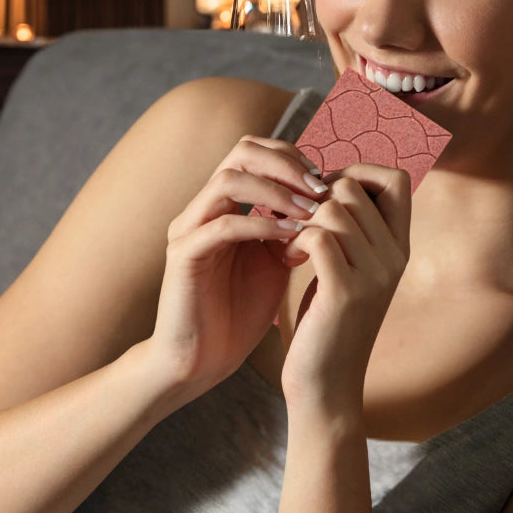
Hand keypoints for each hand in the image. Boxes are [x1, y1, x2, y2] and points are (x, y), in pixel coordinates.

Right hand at [151, 136, 328, 395]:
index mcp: (223, 204)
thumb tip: (328, 204)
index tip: (326, 181)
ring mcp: (189, 228)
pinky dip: (260, 224)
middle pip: (241, 152)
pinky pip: (222, 224)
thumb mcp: (276, 262)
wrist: (202, 360)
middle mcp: (202, 207)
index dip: (293, 158)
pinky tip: (290, 237)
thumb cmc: (239, 312)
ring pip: (228, 180)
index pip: (255, 152)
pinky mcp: (183, 255)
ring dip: (276, 191)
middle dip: (286, 164)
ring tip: (309, 211)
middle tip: (320, 187)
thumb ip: (293, 229)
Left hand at [279, 164, 410, 418]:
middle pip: (352, 186)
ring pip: (331, 207)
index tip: (326, 197)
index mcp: (400, 248)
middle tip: (298, 224)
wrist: (326, 387)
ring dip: (300, 219)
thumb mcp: (350, 269)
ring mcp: (374, 274)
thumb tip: (331, 181)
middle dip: (315, 197)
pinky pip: (317, 235)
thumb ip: (352, 229)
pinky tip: (288, 259)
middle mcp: (396, 257)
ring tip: (291, 246)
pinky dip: (293, 239)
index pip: (396, 178)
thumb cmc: (328, 322)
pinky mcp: (346, 292)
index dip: (357, 173)